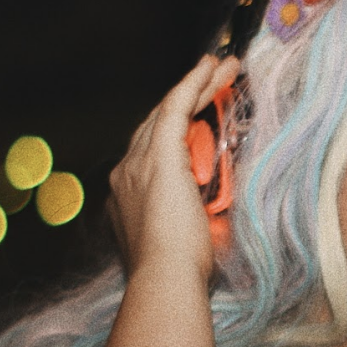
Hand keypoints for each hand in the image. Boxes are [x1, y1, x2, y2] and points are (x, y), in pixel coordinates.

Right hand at [108, 54, 240, 279]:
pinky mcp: (158, 156)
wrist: (165, 279)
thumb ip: (191, 220)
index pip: (153, 152)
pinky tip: (211, 66)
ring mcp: (137, 164)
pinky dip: (194, 84)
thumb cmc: (180, 274)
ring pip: (167, 112)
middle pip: (156, 126)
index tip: (201, 118)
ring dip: (197, 86)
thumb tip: (211, 214)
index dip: (178, 130)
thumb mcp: (184, 240)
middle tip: (216, 80)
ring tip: (222, 68)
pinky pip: (176, 107)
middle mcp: (125, 175)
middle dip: (187, 101)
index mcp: (128, 197)